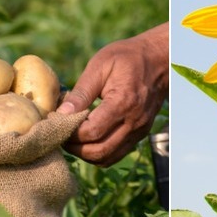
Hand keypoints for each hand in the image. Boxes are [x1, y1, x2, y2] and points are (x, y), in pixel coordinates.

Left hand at [57, 23, 168, 166]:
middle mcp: (134, 122)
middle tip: (60, 133)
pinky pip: (116, 154)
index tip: (56, 120)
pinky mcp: (140, 134)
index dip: (69, 131)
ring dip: (85, 153)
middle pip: (98, 151)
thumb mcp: (100, 66)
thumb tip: (60, 113)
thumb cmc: (127, 58)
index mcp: (123, 103)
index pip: (91, 132)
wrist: (159, 60)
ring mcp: (139, 131)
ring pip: (106, 158)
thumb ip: (81, 92)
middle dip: (74, 147)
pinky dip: (99, 153)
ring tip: (73, 137)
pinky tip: (88, 138)